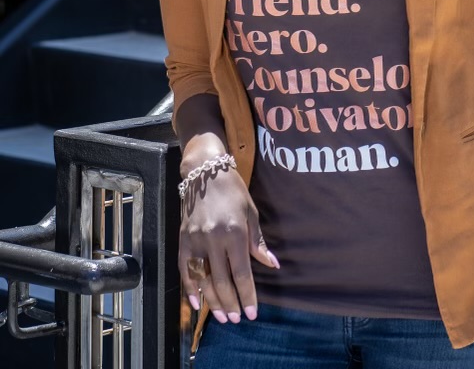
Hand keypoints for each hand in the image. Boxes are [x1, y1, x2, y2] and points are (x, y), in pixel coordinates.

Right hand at [179, 164, 278, 323]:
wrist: (205, 172)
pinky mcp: (183, 240)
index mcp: (234, 232)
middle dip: (230, 303)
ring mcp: (196, 240)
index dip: (247, 295)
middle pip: (222, 280)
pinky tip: (196, 303)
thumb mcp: (251, 212)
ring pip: (203, 279)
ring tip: (222, 316)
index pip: (241, 272)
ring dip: (212, 301)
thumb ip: (258, 241)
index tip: (252, 313)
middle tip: (236, 320)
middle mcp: (214, 239)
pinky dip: (190, 288)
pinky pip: (185, 269)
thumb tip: (272, 264)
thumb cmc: (233, 191)